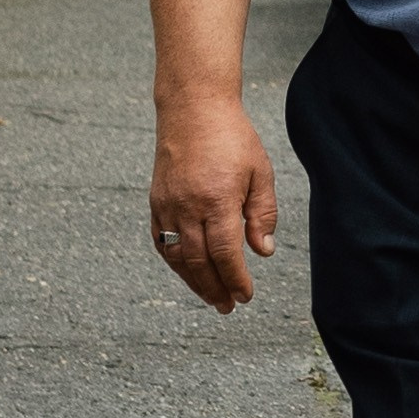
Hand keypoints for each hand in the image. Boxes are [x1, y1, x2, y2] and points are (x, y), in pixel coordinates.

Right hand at [149, 94, 278, 314]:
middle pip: (198, 262)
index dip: (235, 280)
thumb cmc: (233, 139)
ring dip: (193, 282)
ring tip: (211, 297)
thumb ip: (262, 214)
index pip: (225, 254)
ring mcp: (166, 206)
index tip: (245, 297)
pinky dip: (174, 262)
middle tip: (227, 307)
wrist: (193, 110)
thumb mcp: (260, 173)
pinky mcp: (155, 202)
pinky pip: (161, 242)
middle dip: (214, 289)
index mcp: (217, 200)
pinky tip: (188, 272)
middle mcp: (187, 207)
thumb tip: (263, 252)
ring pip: (176, 257)